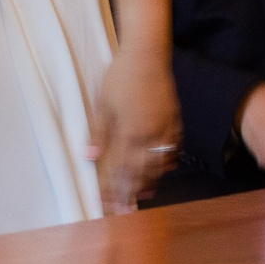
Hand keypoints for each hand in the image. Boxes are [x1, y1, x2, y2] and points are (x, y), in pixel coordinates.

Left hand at [87, 50, 180, 210]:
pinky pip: (172, 149)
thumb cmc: (121, 76)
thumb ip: (98, 134)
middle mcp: (150, 135)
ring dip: (149, 182)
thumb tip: (90, 158)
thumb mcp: (102, 104)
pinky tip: (162, 170)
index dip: (111, 189)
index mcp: (130, 132)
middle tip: (124, 210)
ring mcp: (165, 128)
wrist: (147, 54)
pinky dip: (166, 163)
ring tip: (141, 196)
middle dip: (130, 193)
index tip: (104, 203)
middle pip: (140, 173)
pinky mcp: (174, 120)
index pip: (119, 169)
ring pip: (158, 165)